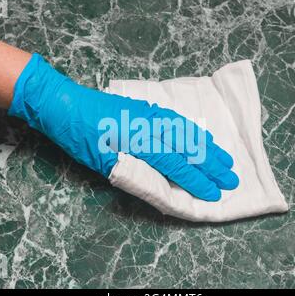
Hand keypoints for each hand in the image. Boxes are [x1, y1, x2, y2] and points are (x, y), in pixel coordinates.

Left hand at [9, 54, 238, 200]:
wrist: (63, 102)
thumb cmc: (77, 136)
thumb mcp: (101, 160)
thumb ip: (134, 170)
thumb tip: (161, 181)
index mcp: (140, 142)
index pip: (177, 165)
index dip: (197, 180)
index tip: (215, 192)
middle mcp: (151, 126)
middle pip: (188, 147)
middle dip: (211, 164)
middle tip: (231, 177)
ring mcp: (149, 114)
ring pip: (186, 131)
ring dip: (207, 146)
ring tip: (224, 158)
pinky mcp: (144, 109)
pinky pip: (176, 120)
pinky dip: (192, 130)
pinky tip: (199, 136)